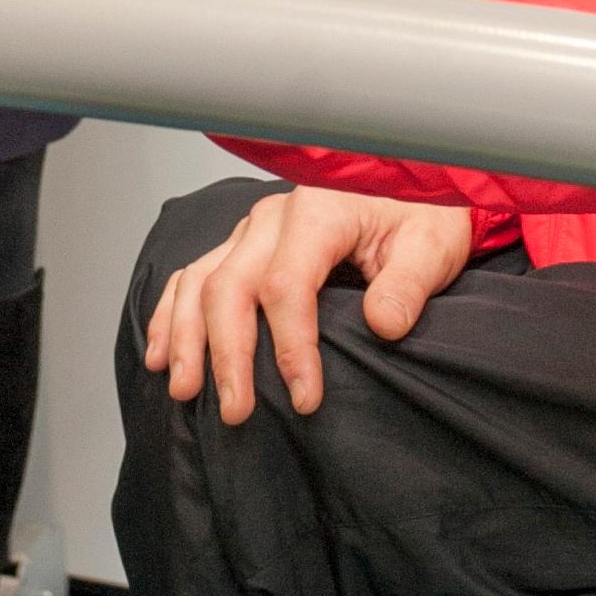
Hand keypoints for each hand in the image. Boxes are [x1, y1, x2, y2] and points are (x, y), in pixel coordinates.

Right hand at [142, 182, 474, 423]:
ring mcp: (251, 230)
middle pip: (232, 286)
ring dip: (187, 338)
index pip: (287, 284)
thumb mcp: (433, 245)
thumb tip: (383, 324)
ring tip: (186, 391)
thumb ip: (409, 283)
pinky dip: (170, 314)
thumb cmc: (421, 215)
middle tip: (236, 410)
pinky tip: (161, 353)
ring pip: (201, 281)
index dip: (290, 346)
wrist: (412, 185)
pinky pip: (193, 274)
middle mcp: (273, 217)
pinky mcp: (242, 245)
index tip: (305, 398)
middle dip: (228, 354)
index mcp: (319, 210)